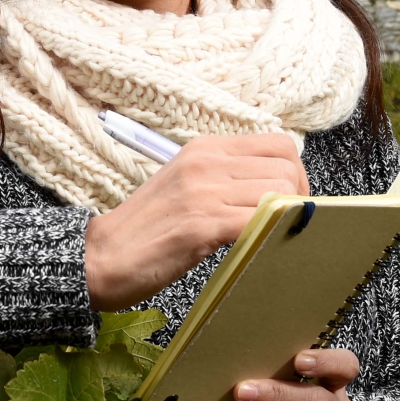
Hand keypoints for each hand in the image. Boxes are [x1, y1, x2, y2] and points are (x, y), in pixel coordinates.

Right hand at [83, 133, 306, 311]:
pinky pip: (260, 222)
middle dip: (298, 200)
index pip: (279, 144)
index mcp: (204, 148)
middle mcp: (206, 162)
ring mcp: (203, 192)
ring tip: (272, 238)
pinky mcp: (201, 225)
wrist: (100, 256)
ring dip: (286, 220)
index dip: (296, 174)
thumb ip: (225, 179)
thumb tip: (276, 190)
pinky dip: (271, 235)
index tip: (291, 201)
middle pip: (286, 168)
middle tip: (287, 226)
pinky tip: (261, 249)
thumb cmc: (146, 228)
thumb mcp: (186, 186)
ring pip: (280, 194)